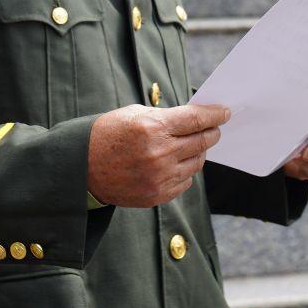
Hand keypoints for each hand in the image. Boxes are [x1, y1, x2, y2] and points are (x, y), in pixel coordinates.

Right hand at [87, 102, 230, 207]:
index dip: (215, 115)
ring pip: (197, 163)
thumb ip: (167, 117)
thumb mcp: (135, 114)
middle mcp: (159, 153)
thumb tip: (195, 119)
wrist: (82, 168)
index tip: (225, 112)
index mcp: (153, 128)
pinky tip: (177, 162)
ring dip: (199, 152)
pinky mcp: (156, 195)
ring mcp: (159, 177)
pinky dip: (185, 171)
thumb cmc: (109, 134)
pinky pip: (185, 181)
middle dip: (212, 132)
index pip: (196, 119)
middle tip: (214, 128)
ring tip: (192, 145)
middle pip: (202, 141)